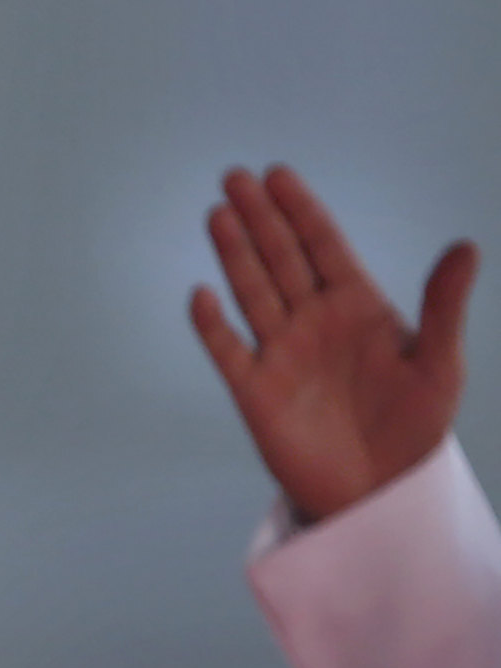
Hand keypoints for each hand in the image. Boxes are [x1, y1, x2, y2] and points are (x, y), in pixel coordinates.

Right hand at [191, 165, 473, 524]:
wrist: (380, 491)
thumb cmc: (415, 427)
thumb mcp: (440, 364)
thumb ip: (444, 305)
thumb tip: (467, 246)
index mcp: (356, 307)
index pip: (323, 247)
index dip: (301, 210)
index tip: (279, 175)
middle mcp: (312, 321)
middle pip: (280, 259)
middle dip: (259, 218)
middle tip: (236, 177)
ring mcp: (280, 353)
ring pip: (251, 292)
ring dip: (234, 255)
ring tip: (218, 213)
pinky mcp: (255, 391)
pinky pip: (228, 350)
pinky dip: (212, 324)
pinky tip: (201, 295)